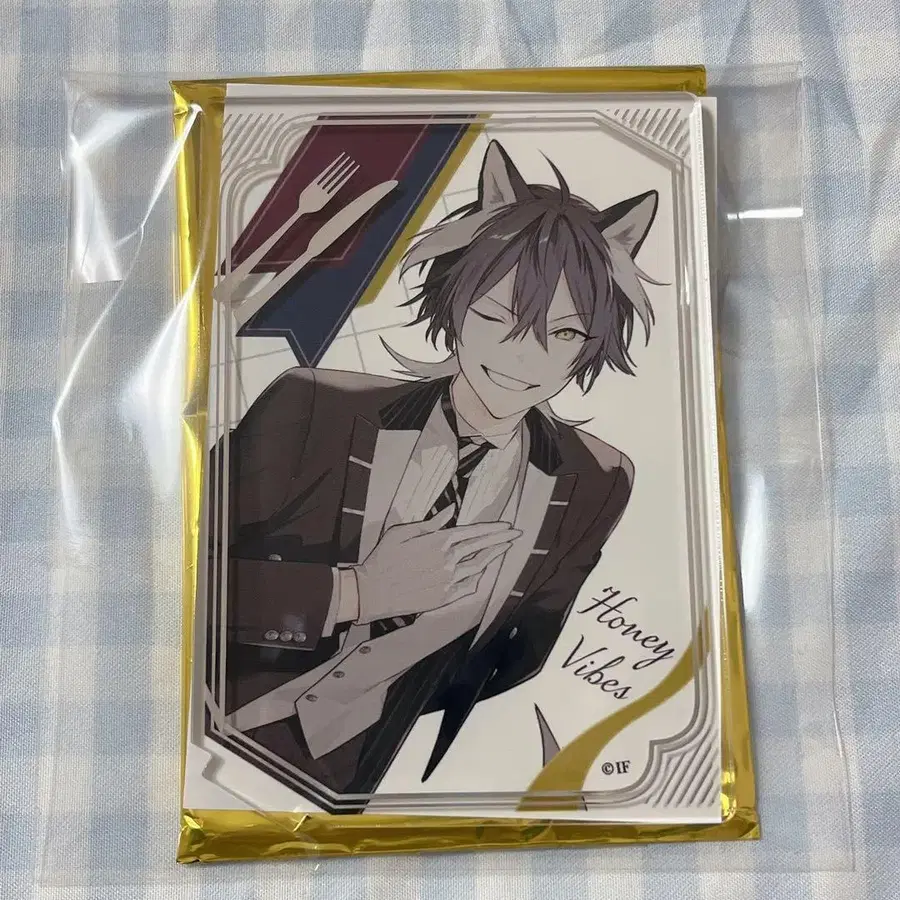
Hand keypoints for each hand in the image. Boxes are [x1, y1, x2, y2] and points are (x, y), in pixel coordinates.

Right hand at [353, 506, 521, 621]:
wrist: (372, 590)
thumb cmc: (384, 558)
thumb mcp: (403, 532)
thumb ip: (431, 522)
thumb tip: (450, 511)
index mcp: (438, 541)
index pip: (473, 532)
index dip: (492, 528)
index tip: (506, 524)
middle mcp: (448, 560)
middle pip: (481, 547)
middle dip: (502, 538)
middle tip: (517, 533)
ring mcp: (448, 580)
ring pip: (479, 566)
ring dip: (495, 556)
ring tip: (506, 548)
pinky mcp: (445, 596)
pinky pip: (469, 586)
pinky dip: (479, 577)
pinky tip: (484, 571)